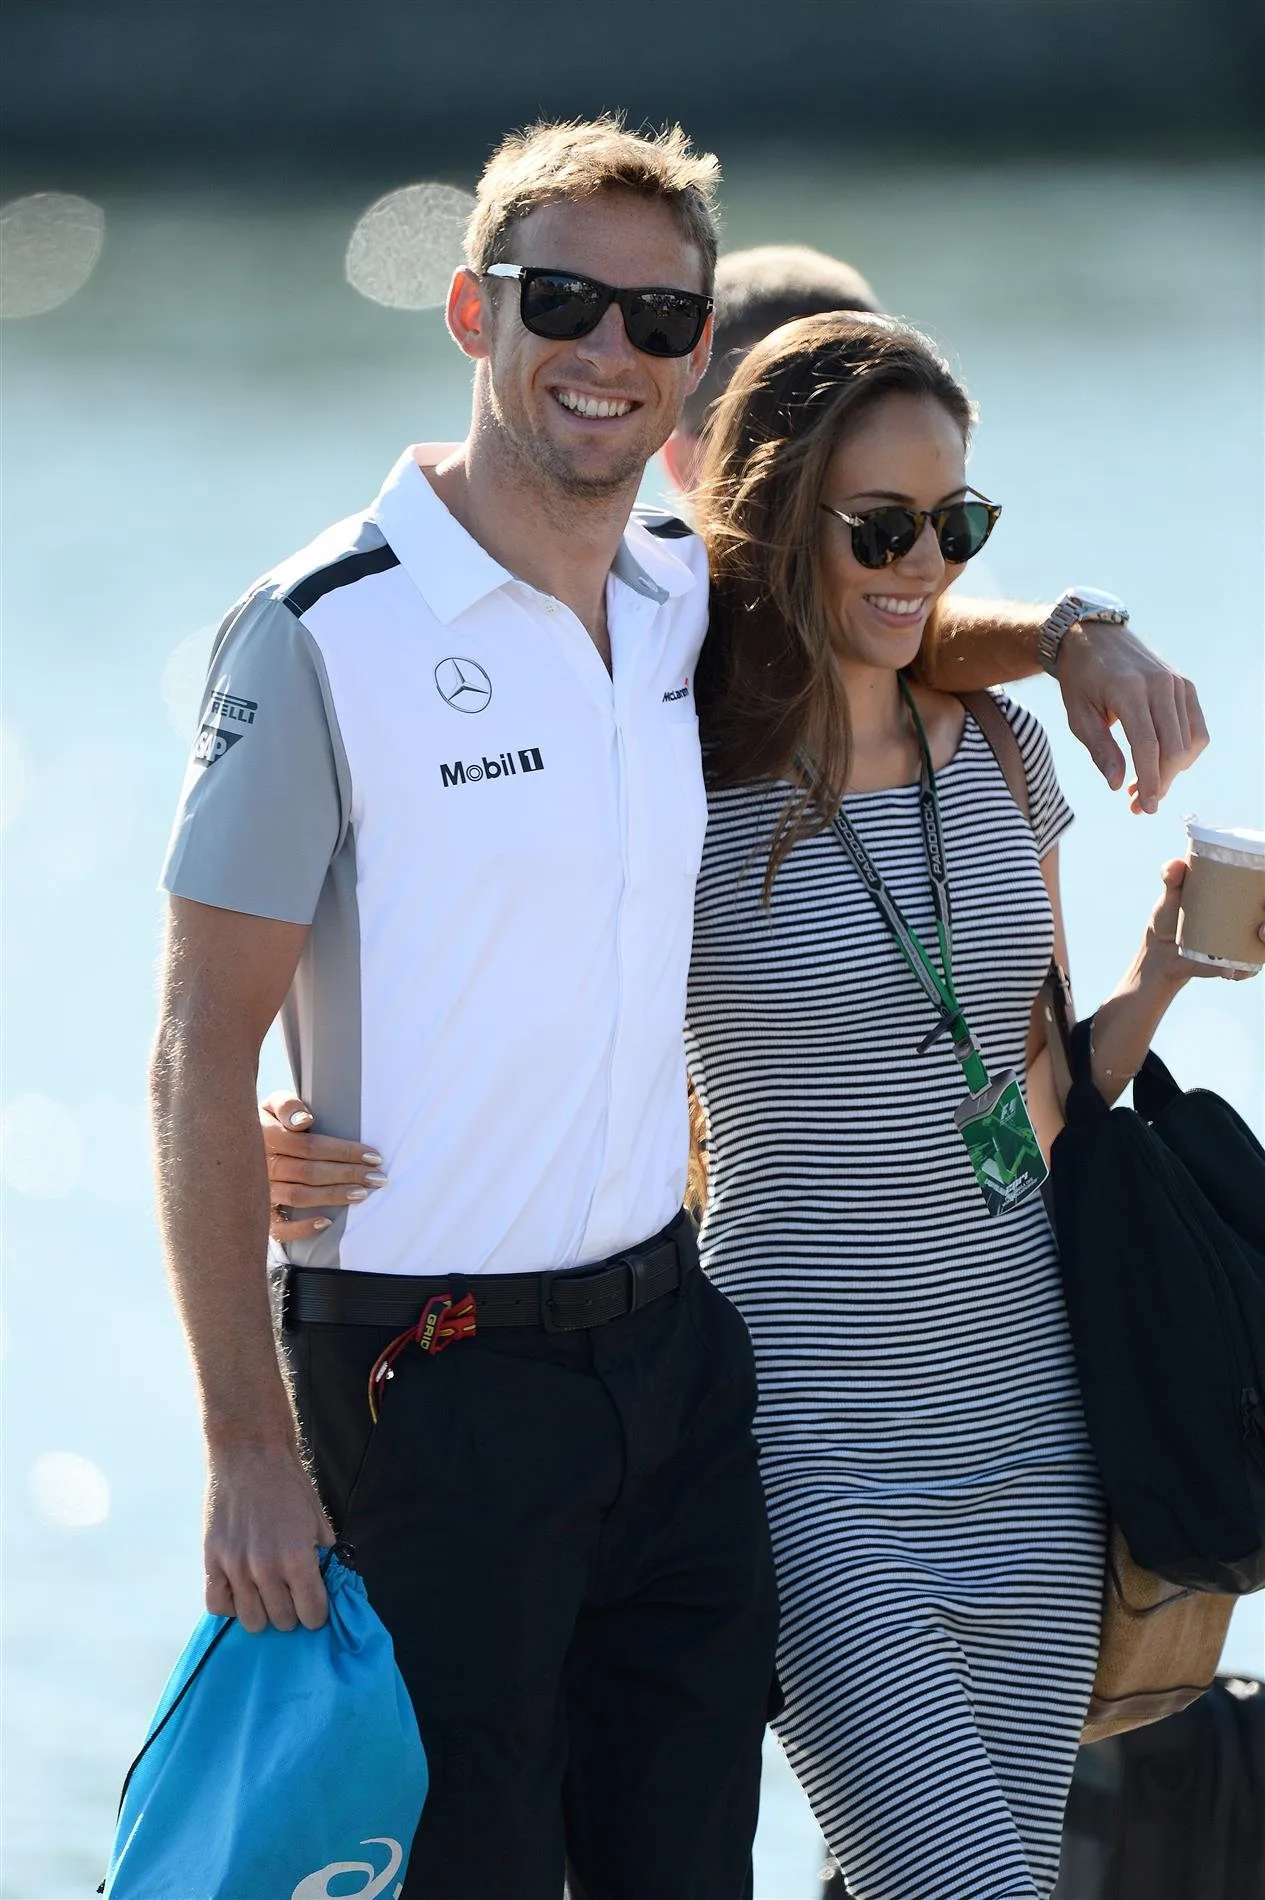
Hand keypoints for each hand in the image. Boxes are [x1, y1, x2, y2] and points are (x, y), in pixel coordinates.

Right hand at [204, 1443, 335, 1631]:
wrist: (251, 1454)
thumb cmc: (288, 1484)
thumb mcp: (318, 1518)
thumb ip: (323, 1554)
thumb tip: (327, 1583)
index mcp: (298, 1557)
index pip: (312, 1614)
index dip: (316, 1614)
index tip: (314, 1606)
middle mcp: (266, 1568)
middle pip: (282, 1621)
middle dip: (292, 1613)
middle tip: (291, 1596)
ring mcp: (236, 1566)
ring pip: (251, 1620)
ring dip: (262, 1612)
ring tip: (266, 1595)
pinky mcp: (212, 1560)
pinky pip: (217, 1605)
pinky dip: (230, 1605)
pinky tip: (240, 1591)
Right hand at [260, 1091, 385, 1242]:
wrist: (229, 1145)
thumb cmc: (265, 1122)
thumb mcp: (271, 1104)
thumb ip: (286, 1105)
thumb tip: (304, 1121)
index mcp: (264, 1136)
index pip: (310, 1146)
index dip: (344, 1151)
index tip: (374, 1156)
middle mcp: (260, 1166)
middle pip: (310, 1172)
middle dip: (348, 1174)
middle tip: (378, 1178)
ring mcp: (257, 1192)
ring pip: (299, 1197)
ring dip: (334, 1196)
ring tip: (362, 1194)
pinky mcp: (257, 1213)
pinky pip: (278, 1227)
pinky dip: (302, 1228)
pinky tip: (326, 1222)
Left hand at [1056, 622, 1207, 814]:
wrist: (1094, 639)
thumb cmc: (1081, 680)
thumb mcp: (1078, 716)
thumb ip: (1100, 749)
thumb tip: (1117, 785)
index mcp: (1128, 690)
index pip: (1148, 745)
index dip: (1149, 780)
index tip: (1146, 807)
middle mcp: (1159, 684)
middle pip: (1173, 747)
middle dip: (1160, 782)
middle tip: (1139, 805)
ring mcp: (1176, 683)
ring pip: (1189, 741)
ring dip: (1172, 772)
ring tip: (1146, 786)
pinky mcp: (1185, 685)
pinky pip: (1196, 728)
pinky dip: (1185, 752)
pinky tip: (1164, 764)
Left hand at [1141, 859, 1261, 986]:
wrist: (1160, 949)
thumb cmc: (1170, 914)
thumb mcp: (1172, 893)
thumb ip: (1172, 876)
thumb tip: (1174, 867)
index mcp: (1241, 895)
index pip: (1262, 892)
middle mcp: (1249, 917)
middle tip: (1262, 930)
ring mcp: (1244, 940)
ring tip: (1252, 951)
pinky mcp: (1236, 960)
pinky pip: (1249, 967)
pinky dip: (1245, 970)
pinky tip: (1231, 972)